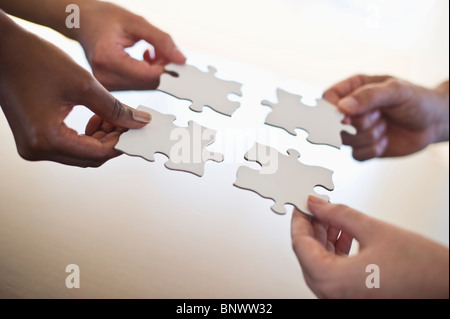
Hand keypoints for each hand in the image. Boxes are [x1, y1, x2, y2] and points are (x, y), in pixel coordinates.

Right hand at [0, 14, 150, 166]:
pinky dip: (86, 136)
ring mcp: (33, 147)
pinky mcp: (34, 139)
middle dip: (113, 141)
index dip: (122, 142)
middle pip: (90, 157)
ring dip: (101, 139)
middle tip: (128, 122)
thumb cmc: (34, 60)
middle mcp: (37, 149)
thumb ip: (115, 108)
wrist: (3, 49)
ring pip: (81, 153)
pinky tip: (96, 118)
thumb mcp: (83, 84)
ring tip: (112, 117)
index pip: (98, 154)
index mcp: (47, 139)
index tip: (137, 130)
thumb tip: (139, 122)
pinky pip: (68, 146)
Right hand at [74, 1, 185, 90]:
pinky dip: (145, 75)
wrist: (81, 22)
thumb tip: (181, 61)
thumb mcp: (137, 22)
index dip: (164, 65)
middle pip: (149, 83)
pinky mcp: (109, 89)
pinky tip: (140, 60)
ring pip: (146, 87)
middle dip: (159, 67)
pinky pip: (138, 87)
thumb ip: (162, 41)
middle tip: (156, 49)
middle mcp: (104, 77)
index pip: (149, 76)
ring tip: (146, 53)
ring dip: (153, 71)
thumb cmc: (104, 18)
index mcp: (108, 59)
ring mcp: (105, 86)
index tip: (167, 53)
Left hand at [291, 195, 448, 297]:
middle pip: (307, 255)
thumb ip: (338, 214)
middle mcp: (332, 295)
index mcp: (331, 281)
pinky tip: (344, 233)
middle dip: (312, 228)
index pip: (299, 244)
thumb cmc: (421, 270)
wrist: (448, 288)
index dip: (299, 219)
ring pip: (320, 263)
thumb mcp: (373, 230)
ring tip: (333, 217)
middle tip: (317, 207)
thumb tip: (316, 204)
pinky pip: (333, 272)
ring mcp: (341, 299)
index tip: (301, 204)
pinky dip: (334, 251)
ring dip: (323, 238)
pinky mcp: (352, 297)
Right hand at [323, 75, 448, 160]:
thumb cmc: (418, 100)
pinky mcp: (363, 147)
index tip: (345, 116)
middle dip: (360, 124)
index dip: (331, 109)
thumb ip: (368, 96)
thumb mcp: (396, 91)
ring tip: (385, 126)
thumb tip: (341, 107)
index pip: (328, 98)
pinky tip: (385, 140)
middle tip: (379, 116)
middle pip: (335, 123)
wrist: (435, 122)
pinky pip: (356, 155)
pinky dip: (373, 150)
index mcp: (354, 89)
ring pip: (346, 141)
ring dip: (369, 137)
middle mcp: (352, 109)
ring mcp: (356, 130)